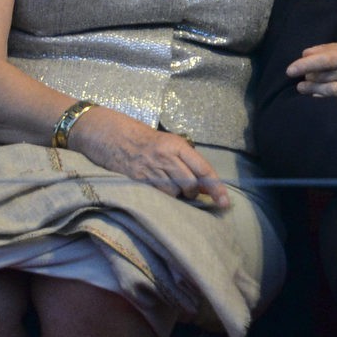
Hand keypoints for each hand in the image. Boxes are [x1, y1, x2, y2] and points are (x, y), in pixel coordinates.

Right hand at [71, 108, 229, 207]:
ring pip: (176, 192)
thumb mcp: (168, 143)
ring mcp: (151, 169)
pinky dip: (165, 198)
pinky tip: (161, 192)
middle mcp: (166, 156)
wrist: (111, 134)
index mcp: (177, 145)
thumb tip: (206, 186)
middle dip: (195, 193)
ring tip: (173, 188)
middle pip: (191, 184)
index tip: (225, 202)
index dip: (216, 188)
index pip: (203, 169)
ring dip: (179, 196)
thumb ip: (187, 162)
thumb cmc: (143, 139)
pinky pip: (159, 195)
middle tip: (191, 193)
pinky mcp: (138, 179)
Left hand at [286, 42, 336, 96]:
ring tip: (302, 87)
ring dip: (311, 88)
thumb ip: (325, 50)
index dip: (308, 64)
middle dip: (309, 75)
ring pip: (330, 89)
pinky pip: (335, 101)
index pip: (328, 59)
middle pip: (327, 74)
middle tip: (300, 77)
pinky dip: (321, 97)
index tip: (290, 70)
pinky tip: (314, 95)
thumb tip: (305, 54)